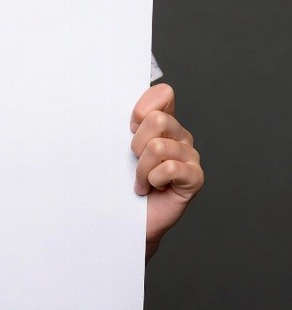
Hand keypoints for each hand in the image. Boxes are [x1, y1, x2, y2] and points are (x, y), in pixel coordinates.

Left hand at [131, 83, 203, 254]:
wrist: (125, 216)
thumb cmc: (119, 178)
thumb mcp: (116, 144)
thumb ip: (123, 121)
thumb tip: (115, 101)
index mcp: (163, 121)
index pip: (163, 93)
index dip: (141, 108)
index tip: (129, 127)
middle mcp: (180, 135)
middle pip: (157, 120)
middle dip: (136, 143)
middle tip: (134, 160)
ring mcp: (190, 156)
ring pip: (158, 147)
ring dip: (142, 168)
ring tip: (141, 179)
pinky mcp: (195, 178)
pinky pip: (170, 167)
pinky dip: (153, 180)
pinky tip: (152, 188)